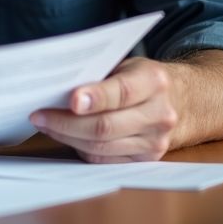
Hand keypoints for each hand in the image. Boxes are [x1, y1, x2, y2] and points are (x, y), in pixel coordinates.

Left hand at [29, 57, 180, 162]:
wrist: (183, 101)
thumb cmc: (142, 78)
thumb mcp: (128, 64)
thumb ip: (100, 74)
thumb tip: (57, 85)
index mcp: (154, 81)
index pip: (121, 92)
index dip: (95, 97)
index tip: (70, 100)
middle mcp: (160, 114)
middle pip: (106, 126)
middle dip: (66, 122)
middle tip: (38, 115)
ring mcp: (155, 141)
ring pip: (102, 146)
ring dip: (67, 136)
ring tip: (44, 124)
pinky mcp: (146, 159)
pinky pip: (104, 158)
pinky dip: (80, 147)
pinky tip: (64, 135)